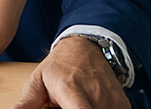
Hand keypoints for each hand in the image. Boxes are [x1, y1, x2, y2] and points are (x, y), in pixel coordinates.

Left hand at [10, 36, 128, 108]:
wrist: (86, 47)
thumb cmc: (60, 66)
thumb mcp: (38, 80)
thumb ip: (28, 102)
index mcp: (70, 89)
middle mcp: (94, 93)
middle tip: (68, 104)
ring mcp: (110, 98)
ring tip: (78, 103)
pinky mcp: (122, 103)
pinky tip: (92, 104)